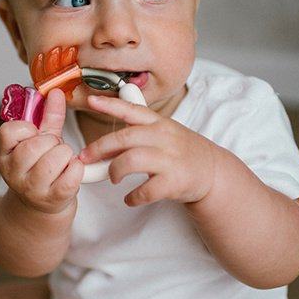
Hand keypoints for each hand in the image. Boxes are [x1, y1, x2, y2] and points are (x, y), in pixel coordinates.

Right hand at [0, 89, 83, 213]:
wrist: (43, 205)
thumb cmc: (41, 168)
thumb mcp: (40, 140)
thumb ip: (48, 116)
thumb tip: (55, 92)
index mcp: (6, 154)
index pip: (10, 131)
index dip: (27, 129)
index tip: (34, 135)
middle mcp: (14, 173)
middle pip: (37, 144)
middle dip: (53, 142)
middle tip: (53, 150)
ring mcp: (32, 188)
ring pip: (57, 157)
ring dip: (66, 154)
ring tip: (62, 161)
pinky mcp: (53, 198)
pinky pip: (73, 173)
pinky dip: (77, 168)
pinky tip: (71, 171)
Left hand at [79, 95, 215, 205]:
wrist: (212, 172)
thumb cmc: (181, 151)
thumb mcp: (164, 131)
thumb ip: (137, 129)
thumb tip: (104, 132)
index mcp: (159, 123)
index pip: (132, 109)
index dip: (110, 104)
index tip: (91, 100)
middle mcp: (164, 137)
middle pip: (124, 137)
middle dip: (99, 147)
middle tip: (85, 158)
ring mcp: (170, 159)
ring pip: (131, 161)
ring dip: (115, 170)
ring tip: (113, 178)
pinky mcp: (175, 182)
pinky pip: (146, 190)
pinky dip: (133, 196)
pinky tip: (130, 198)